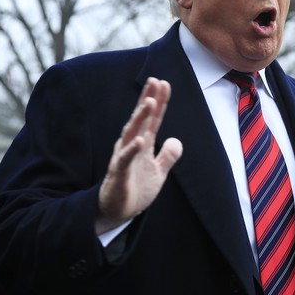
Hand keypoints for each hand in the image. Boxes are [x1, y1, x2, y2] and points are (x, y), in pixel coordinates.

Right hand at [96, 77, 182, 234]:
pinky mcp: (119, 174)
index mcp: (142, 144)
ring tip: (149, 102)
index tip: (164, 83)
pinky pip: (125, 159)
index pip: (153, 119)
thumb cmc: (136, 189)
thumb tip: (176, 140)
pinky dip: (132, 149)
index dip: (159, 102)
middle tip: (154, 81)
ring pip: (132, 134)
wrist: (119, 213)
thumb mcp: (158, 172)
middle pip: (141, 120)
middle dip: (148, 100)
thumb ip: (168, 156)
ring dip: (140, 118)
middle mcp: (131, 146)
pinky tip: (140, 140)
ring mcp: (124, 158)